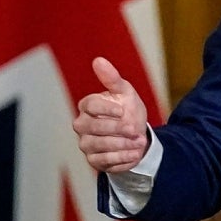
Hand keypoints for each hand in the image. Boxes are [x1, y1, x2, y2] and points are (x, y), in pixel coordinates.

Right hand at [72, 57, 150, 172]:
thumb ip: (112, 78)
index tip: (123, 110)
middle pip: (94, 127)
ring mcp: (86, 144)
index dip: (106, 109)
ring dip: (122, 144)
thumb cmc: (127, 111)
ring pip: (100, 145)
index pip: (90, 106)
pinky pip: (105, 160)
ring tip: (139, 141)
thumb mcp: (124, 92)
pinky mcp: (93, 160)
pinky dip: (122, 157)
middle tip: (135, 129)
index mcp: (87, 106)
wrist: (136, 136)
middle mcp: (81, 125)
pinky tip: (134, 152)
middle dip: (118, 128)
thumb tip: (98, 60)